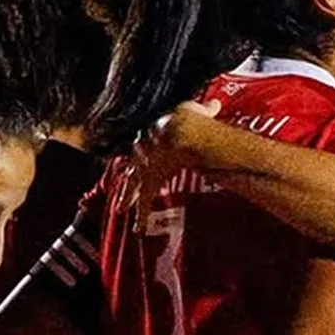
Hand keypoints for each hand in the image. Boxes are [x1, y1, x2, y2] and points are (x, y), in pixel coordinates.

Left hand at [121, 99, 221, 221]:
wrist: (180, 131)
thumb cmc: (187, 117)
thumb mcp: (196, 110)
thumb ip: (204, 109)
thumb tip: (214, 104)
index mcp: (152, 132)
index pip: (142, 144)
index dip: (139, 150)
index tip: (134, 157)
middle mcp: (142, 151)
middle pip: (131, 166)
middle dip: (126, 175)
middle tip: (119, 182)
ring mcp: (143, 168)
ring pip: (131, 185)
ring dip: (126, 197)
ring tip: (119, 208)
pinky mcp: (149, 183)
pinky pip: (143, 203)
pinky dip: (141, 216)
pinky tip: (138, 229)